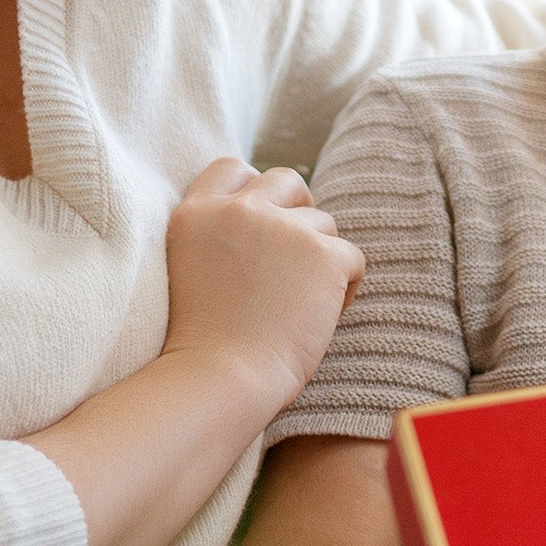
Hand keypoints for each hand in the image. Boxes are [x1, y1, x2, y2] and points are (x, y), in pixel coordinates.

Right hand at [163, 157, 365, 413]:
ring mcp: (282, 227)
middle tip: (300, 255)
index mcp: (195, 214)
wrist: (220, 377)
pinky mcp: (323, 252)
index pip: (231, 168)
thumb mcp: (193, 270)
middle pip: (287, 180)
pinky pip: (351, 259)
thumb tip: (276, 219)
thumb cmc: (205, 345)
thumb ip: (222, 236)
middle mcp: (238, 210)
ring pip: (323, 224)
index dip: (254, 189)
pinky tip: (320, 317)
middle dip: (299, 209)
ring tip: (300, 306)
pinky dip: (344, 288)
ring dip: (320, 258)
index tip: (264, 220)